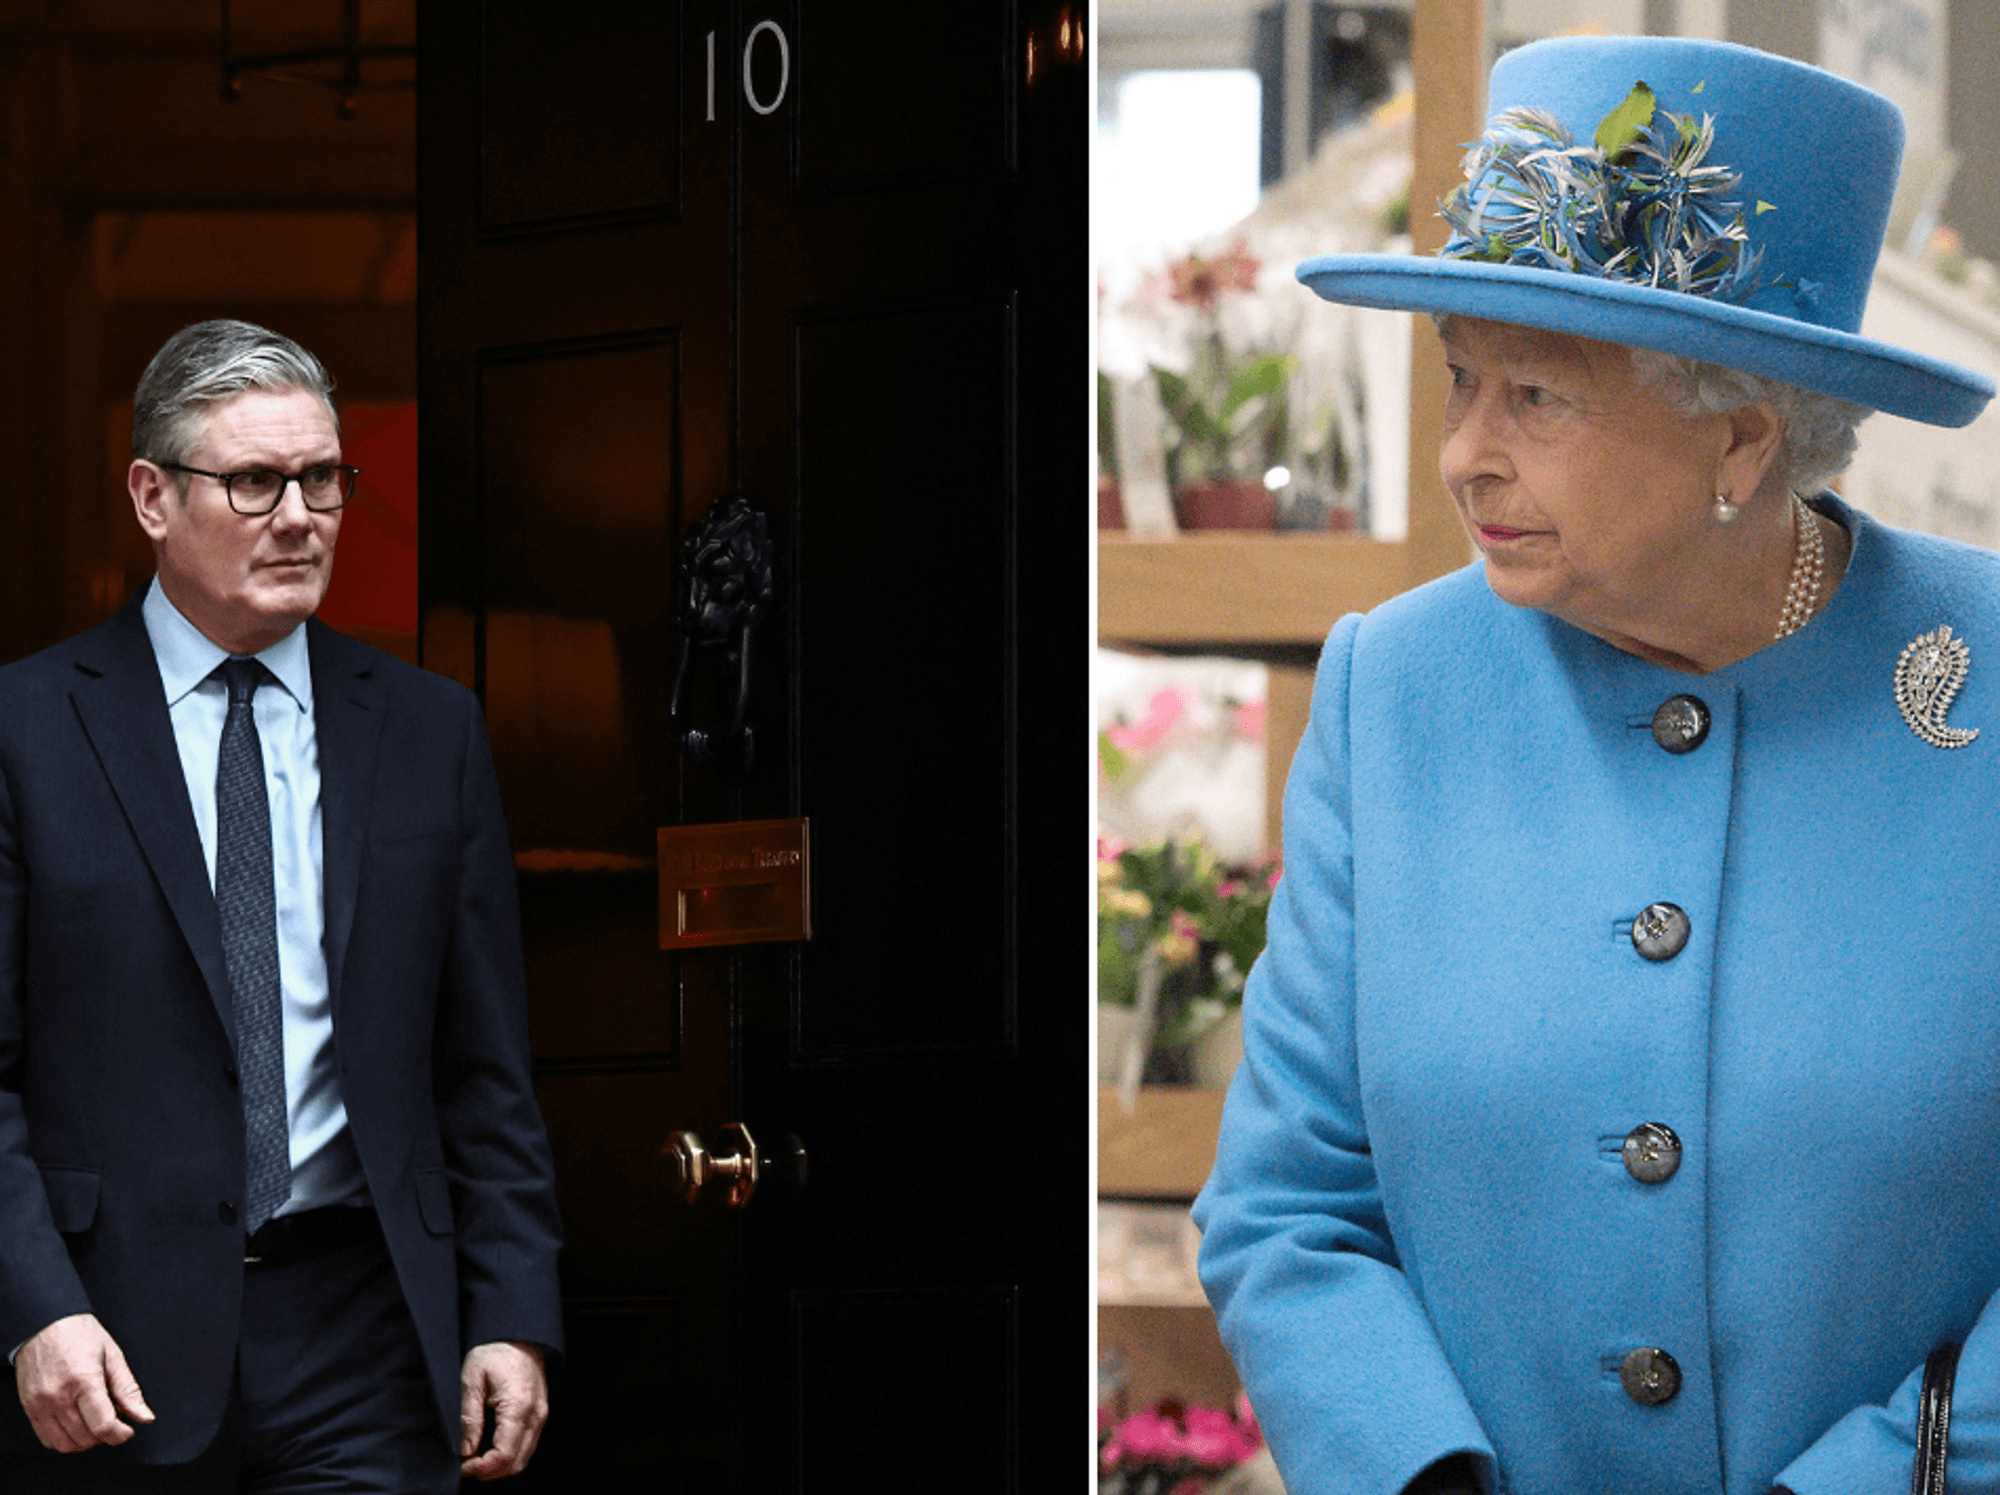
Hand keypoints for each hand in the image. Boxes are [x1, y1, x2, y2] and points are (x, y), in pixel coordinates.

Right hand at [15, 1312, 153, 1452]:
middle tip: (113, 1418)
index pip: (103, 1426)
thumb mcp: (113, 1356)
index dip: (121, 1435)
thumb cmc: (79, 1334)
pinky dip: (65, 1440)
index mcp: (84, 1381)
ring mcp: (41, 1405)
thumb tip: (145, 1417)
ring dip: (86, 1441)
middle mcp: (58, 1397)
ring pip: (66, 1445)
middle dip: (105, 1436)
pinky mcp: (30, 1409)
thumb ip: (128, 1390)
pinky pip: (48, 1440)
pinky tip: (77, 1424)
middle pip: (86, 1439)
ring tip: (95, 1421)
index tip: (128, 1430)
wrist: (43, 1324)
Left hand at [459, 1340, 546, 1479]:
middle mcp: (535, 1414)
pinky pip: (528, 1444)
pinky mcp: (540, 1413)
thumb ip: (470, 1417)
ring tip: (478, 1460)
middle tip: (468, 1466)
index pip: (504, 1453)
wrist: (519, 1334)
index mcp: (518, 1406)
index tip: (464, 1466)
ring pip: (525, 1457)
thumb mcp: (472, 1379)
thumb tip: (467, 1449)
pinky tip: (492, 1449)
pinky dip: (511, 1455)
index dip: (483, 1467)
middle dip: (491, 1472)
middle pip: (517, 1462)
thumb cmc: (495, 1351)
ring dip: (501, 1466)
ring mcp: (540, 1414)